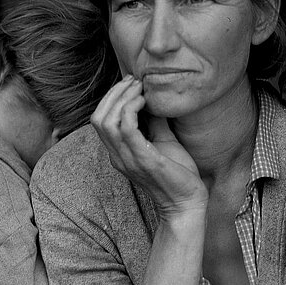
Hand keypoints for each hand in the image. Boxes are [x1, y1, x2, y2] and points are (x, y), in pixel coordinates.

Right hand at [91, 75, 207, 217]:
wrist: (187, 202)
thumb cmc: (177, 174)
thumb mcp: (163, 141)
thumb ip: (154, 122)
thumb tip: (154, 98)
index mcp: (119, 153)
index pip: (99, 120)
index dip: (111, 97)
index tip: (131, 83)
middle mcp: (118, 157)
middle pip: (98, 118)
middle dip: (114, 93)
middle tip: (134, 81)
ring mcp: (128, 159)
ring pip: (107, 121)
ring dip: (122, 98)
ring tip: (140, 88)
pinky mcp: (143, 160)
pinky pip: (126, 129)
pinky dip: (132, 109)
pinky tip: (145, 102)